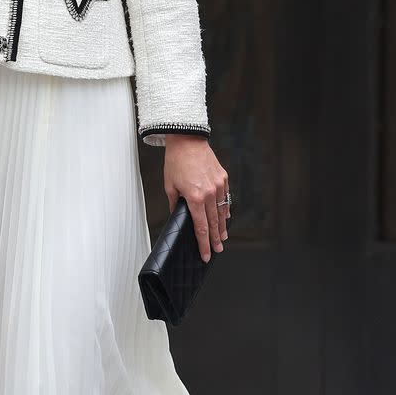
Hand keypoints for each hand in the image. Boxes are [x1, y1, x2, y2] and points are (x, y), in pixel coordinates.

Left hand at [163, 135, 229, 262]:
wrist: (187, 140)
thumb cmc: (176, 161)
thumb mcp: (170, 186)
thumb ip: (176, 204)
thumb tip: (179, 215)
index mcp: (195, 197)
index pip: (201, 227)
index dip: (203, 244)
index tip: (205, 254)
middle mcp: (210, 193)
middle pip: (214, 223)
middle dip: (215, 240)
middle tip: (217, 251)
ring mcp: (218, 186)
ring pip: (222, 212)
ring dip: (223, 227)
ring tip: (223, 238)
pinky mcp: (223, 178)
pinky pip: (226, 198)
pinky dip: (225, 209)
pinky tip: (225, 217)